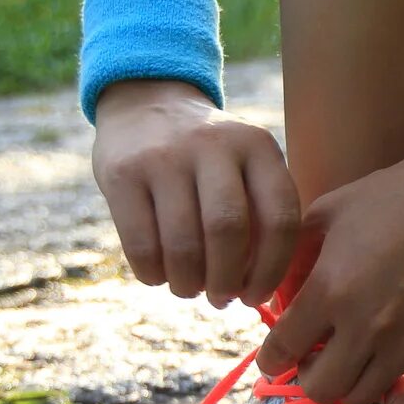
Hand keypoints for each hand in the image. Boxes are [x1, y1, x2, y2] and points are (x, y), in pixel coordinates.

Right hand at [91, 80, 301, 307]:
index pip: (280, 218)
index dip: (272, 269)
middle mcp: (214, 146)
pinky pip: (141, 243)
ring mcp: (165, 157)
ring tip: (190, 290)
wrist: (146, 105)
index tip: (258, 296)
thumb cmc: (209, 158)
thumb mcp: (246, 166)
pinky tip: (159, 277)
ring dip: (188, 283)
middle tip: (221, 299)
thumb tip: (260, 292)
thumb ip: (261, 214)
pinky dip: (153, 274)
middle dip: (226, 279)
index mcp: (258, 147)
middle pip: (228, 232)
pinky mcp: (123, 173)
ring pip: (183, 244)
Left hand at [255, 118, 403, 403]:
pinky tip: (391, 388)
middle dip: (307, 375)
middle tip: (314, 356)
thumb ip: (292, 261)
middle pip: (318, 387)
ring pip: (360, 398)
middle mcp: (367, 324)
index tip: (277, 352)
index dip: (271, 357)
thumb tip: (277, 302)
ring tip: (350, 362)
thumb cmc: (387, 197)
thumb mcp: (324, 215)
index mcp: (331, 289)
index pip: (281, 351)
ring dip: (348, 384)